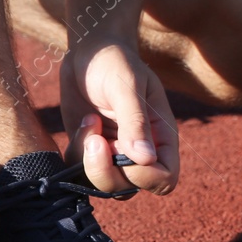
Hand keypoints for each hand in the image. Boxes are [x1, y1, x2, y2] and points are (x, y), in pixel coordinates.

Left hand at [62, 38, 179, 193]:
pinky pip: (80, 172)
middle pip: (129, 189)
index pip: (164, 179)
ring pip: (103, 186)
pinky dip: (76, 153)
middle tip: (94, 138)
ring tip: (90, 123)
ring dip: (89, 162)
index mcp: (162, 138)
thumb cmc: (116, 63)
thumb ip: (135, 121)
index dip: (144, 177)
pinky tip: (84, 123)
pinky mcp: (90, 152)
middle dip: (106, 170)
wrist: (90, 52)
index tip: (121, 149)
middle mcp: (141, 152)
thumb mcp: (127, 85)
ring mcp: (115, 154)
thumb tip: (145, 159)